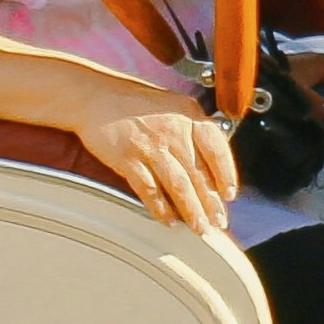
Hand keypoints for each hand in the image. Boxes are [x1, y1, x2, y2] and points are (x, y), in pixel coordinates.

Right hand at [77, 90, 236, 230]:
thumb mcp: (173, 106)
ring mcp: (151, 145)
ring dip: (191, 211)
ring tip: (199, 228)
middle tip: (218, 223)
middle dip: (211, 203)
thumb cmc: (134, 102)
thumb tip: (212, 164)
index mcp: (189, 114)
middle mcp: (174, 130)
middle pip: (199, 173)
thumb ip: (193, 130)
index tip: (229, 194)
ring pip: (178, 185)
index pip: (217, 149)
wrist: (94, 95)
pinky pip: (149, 189)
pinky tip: (168, 220)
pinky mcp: (128, 158)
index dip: (226, 174)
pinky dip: (160, 208)